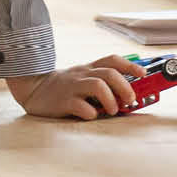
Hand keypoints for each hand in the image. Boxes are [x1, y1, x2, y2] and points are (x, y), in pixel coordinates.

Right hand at [7, 55, 144, 120]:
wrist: (33, 88)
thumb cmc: (64, 87)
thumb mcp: (82, 78)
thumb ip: (100, 82)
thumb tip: (127, 94)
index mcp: (88, 68)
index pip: (112, 60)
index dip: (130, 65)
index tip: (144, 74)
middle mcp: (82, 74)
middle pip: (109, 73)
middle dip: (125, 86)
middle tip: (131, 99)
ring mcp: (72, 87)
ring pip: (97, 85)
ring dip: (111, 99)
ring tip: (113, 110)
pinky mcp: (63, 101)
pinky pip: (80, 106)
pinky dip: (91, 112)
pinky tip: (92, 115)